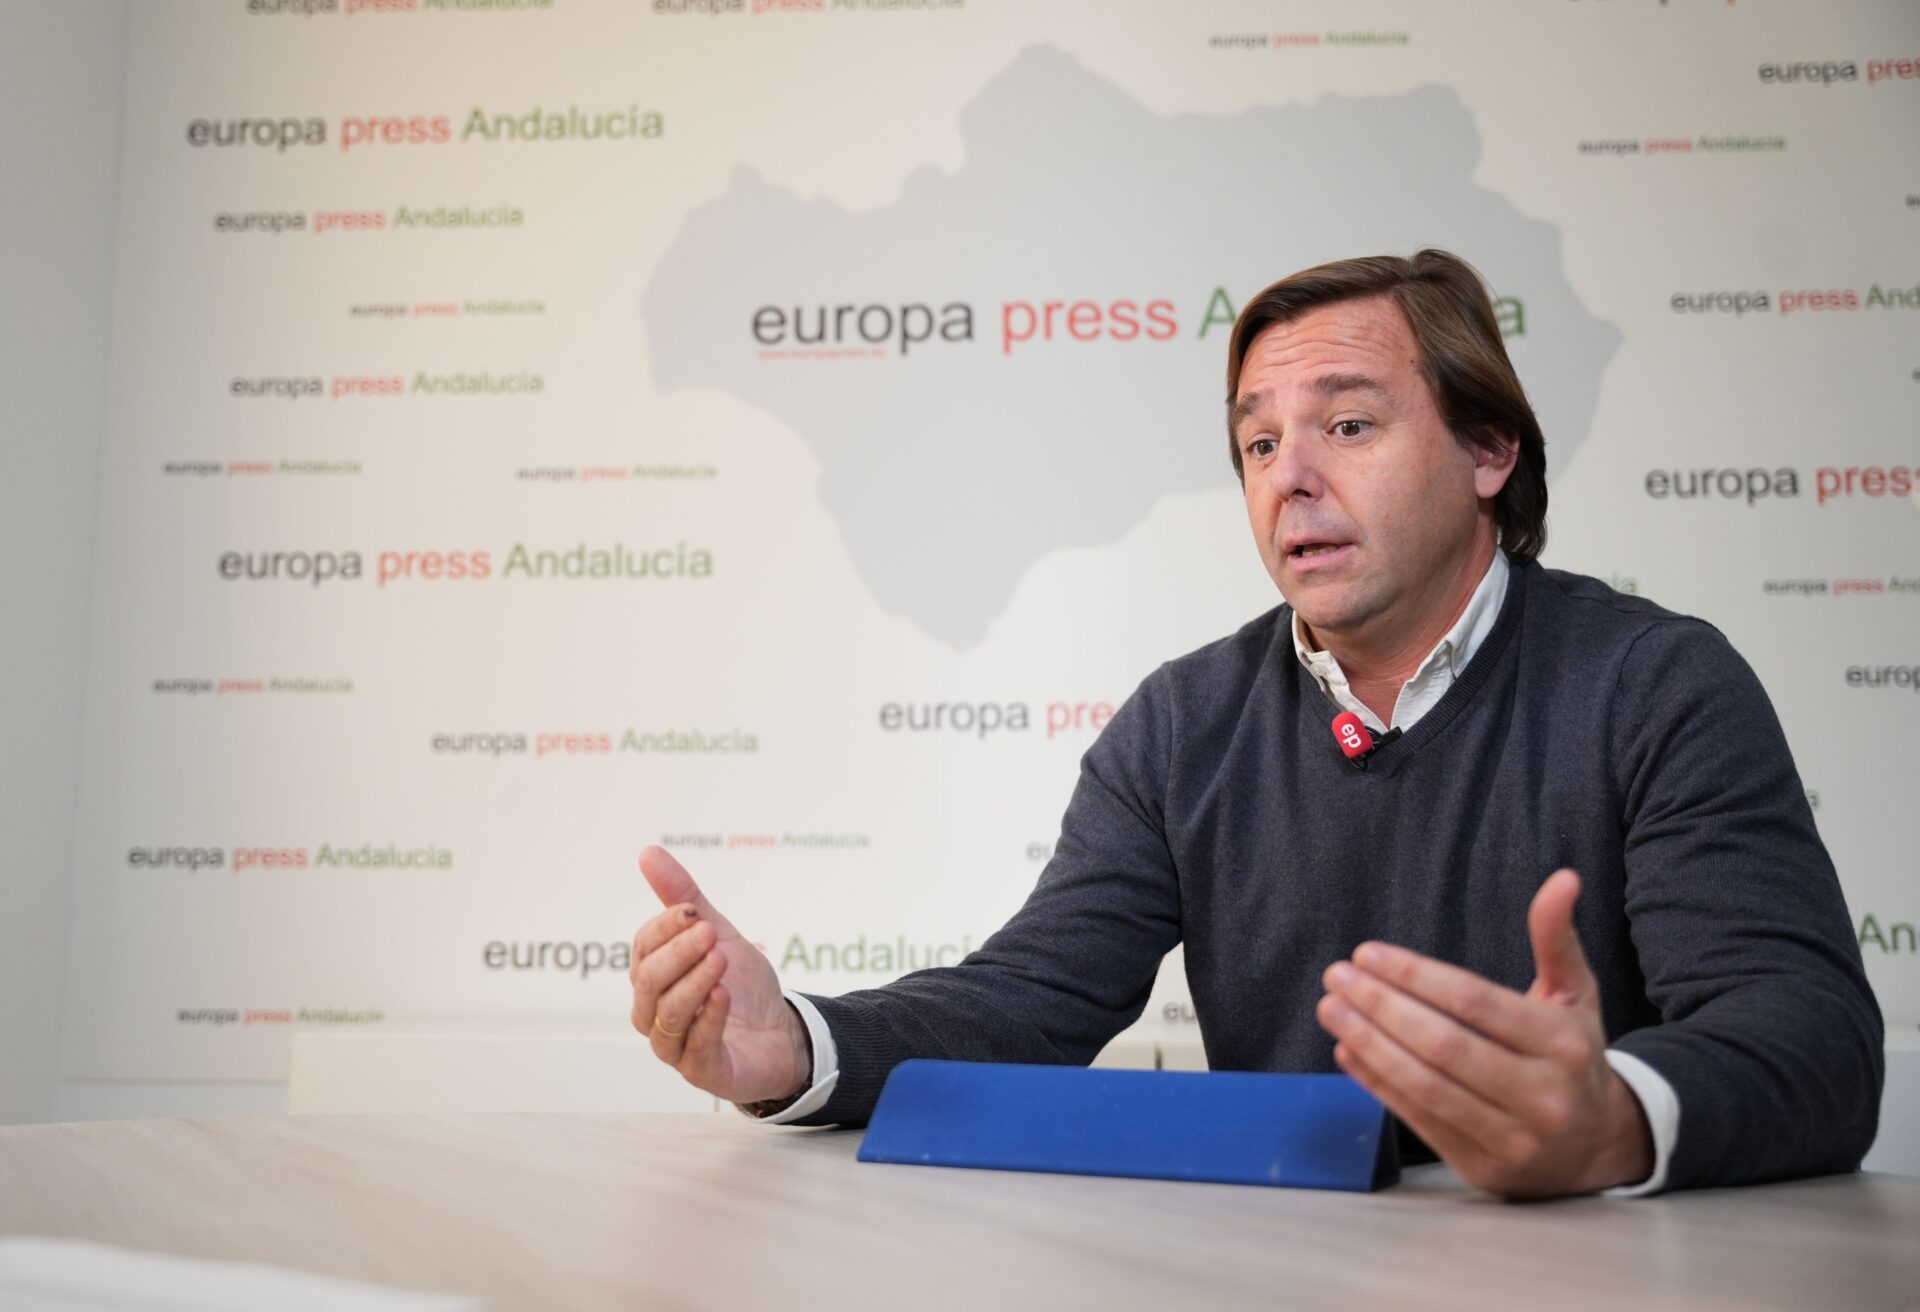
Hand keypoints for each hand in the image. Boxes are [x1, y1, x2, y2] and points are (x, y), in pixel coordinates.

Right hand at [630, 846, 812, 1105]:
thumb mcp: (718, 934)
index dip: (665, 927)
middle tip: (709, 932)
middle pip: (649, 980)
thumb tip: (647, 851)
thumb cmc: (743, 986)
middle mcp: (654, 1012)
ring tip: (720, 959)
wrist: (783, 1033)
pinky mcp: (700, 1070)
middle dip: (679, 952)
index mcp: (653, 978)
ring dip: (693, 981)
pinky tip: (724, 993)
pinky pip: (695, 1044)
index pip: (644, 948)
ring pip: (667, 1013)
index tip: (695, 911)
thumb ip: (684, 899)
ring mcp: (675, 1045)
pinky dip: (709, 1016)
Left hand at [1316, 868, 1654, 1197]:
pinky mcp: (1483, 1168)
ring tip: (1330, 1008)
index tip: (1368, 953)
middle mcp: (1543, 1096)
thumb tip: (1563, 877)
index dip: (1415, 976)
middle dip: (1381, 1007)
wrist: (1600, 1147)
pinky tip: (1348, 1050)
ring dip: (1368, 1044)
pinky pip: (1418, 1121)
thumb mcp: (1576, 996)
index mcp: (1564, 1045)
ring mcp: (1513, 1139)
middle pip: (1443, 1045)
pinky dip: (1377, 1084)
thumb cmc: (1573, 1055)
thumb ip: (1557, 938)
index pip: (1474, 1002)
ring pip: (1425, 1087)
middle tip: (1336, 976)